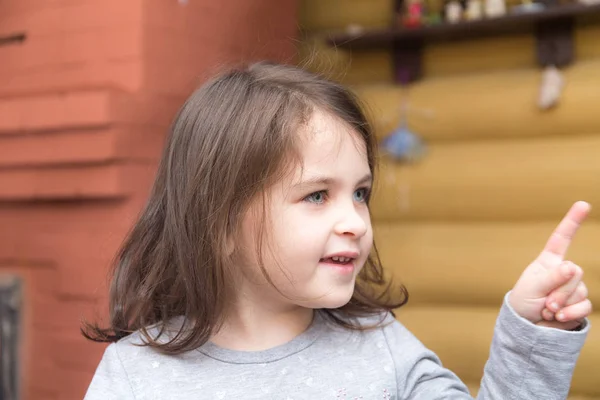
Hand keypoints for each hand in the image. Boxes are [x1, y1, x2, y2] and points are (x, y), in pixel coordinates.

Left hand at [509, 201, 592, 329]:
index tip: (583, 204)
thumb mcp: (532, 288)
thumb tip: (572, 266)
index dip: (572, 221)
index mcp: (549, 261)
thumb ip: (552, 277)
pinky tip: (557, 318)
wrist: (527, 327)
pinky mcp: (580, 304)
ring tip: (547, 310)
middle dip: (559, 291)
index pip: (562, 238)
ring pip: (581, 290)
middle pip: (575, 272)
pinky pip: (585, 306)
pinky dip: (570, 314)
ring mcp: (574, 287)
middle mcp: (564, 272)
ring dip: (562, 304)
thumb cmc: (524, 302)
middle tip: (544, 303)